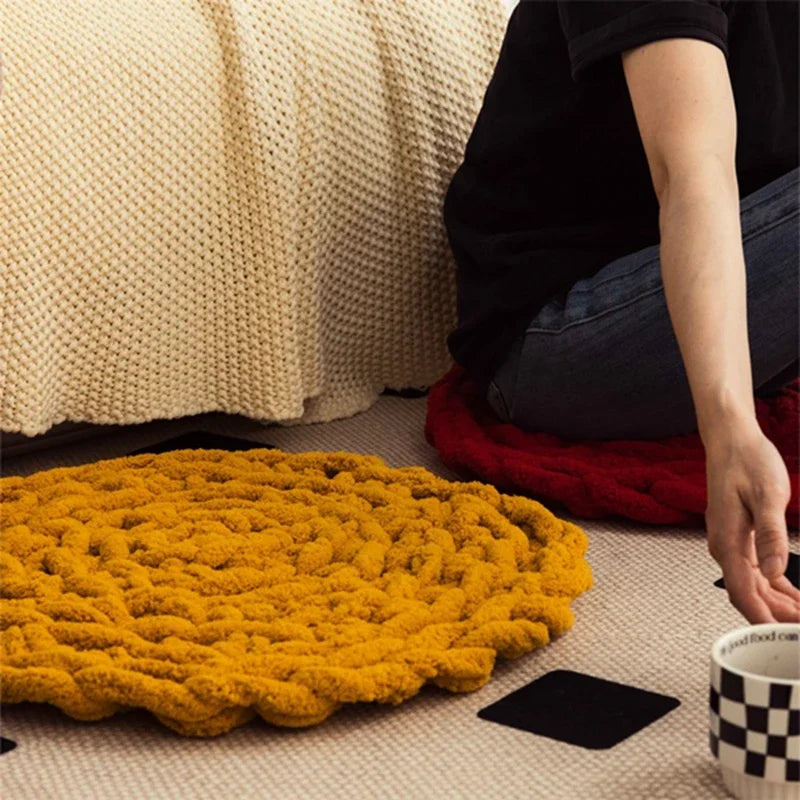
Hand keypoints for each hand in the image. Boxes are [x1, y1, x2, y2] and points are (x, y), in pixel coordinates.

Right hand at [704, 417, 799, 622]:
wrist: (731, 441)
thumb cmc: (747, 462)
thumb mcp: (767, 496)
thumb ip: (770, 536)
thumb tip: (774, 573)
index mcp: (727, 541)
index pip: (742, 592)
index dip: (764, 620)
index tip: (786, 639)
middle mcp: (724, 547)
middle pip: (748, 595)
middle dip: (776, 618)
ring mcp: (730, 543)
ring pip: (752, 587)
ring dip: (777, 605)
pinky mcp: (738, 538)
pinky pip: (755, 572)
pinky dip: (774, 588)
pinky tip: (794, 597)